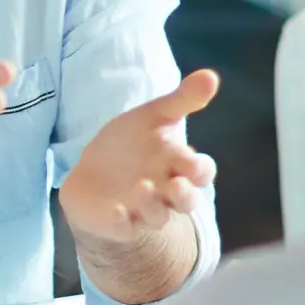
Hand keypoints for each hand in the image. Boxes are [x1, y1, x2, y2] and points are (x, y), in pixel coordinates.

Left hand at [59, 71, 219, 243]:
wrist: (93, 172)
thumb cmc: (132, 145)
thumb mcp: (154, 116)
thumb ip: (182, 99)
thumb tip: (211, 75)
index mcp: (179, 166)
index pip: (201, 172)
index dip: (199, 169)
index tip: (191, 161)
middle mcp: (167, 192)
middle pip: (188, 201)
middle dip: (185, 195)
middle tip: (178, 185)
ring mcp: (143, 210)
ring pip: (158, 217)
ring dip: (152, 205)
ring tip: (142, 187)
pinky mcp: (118, 223)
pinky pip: (124, 228)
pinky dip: (122, 221)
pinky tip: (115, 210)